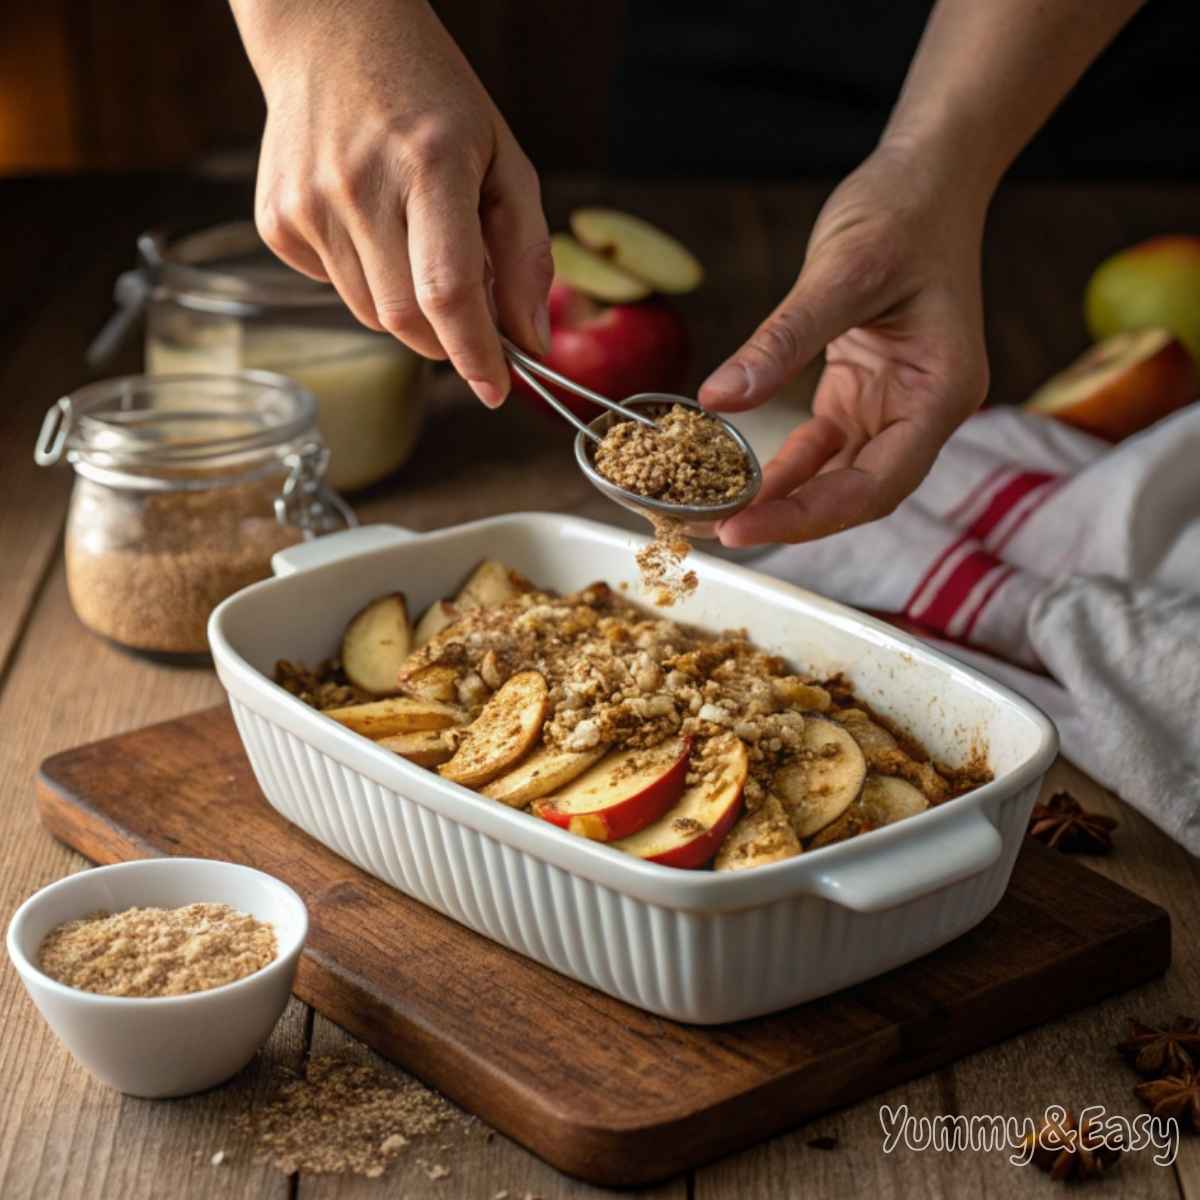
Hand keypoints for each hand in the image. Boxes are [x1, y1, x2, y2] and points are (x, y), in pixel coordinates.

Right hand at [233, 0, 551, 407]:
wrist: (329, 33)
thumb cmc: (433, 100)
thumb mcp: (503, 160)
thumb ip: (526, 255)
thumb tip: (530, 342)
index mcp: (428, 163)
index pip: (448, 292)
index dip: (475, 355)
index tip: (497, 390)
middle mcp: (358, 185)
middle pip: (406, 319)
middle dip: (447, 341)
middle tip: (469, 319)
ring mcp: (307, 203)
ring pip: (371, 314)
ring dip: (410, 310)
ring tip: (418, 246)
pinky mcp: (276, 219)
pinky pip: (335, 289)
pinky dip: (367, 281)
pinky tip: (371, 226)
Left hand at [699, 146, 989, 546]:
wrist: (928, 176)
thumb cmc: (904, 212)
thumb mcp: (841, 272)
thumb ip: (783, 340)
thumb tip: (720, 398)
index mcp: (940, 392)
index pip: (876, 484)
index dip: (809, 517)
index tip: (743, 529)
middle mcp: (924, 410)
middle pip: (858, 495)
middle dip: (790, 519)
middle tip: (717, 531)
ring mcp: (895, 404)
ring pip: (838, 478)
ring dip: (782, 499)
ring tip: (717, 514)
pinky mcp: (863, 392)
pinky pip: (823, 447)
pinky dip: (784, 465)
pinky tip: (740, 478)